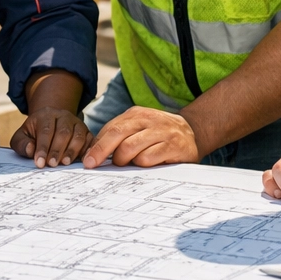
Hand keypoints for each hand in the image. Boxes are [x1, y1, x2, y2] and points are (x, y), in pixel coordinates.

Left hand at [11, 107, 91, 166]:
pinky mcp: (86, 132)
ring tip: (65, 163)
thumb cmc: (34, 134)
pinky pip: (90, 140)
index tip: (39, 162)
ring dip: (72, 151)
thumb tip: (30, 149)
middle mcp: (63, 116)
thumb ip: (22, 143)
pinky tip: (82, 161)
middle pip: (63, 132)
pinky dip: (87, 151)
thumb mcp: (22, 136)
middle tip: (52, 164)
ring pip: (78, 135)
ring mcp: (77, 123)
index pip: (45, 131)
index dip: (42, 148)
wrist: (50, 124)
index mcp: (46, 115)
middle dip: (57, 150)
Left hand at [83, 107, 200, 167]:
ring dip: (124, 160)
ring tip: (129, 163)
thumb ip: (119, 136)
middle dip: (102, 151)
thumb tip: (94, 154)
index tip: (87, 160)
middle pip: (118, 134)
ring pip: (131, 148)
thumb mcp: (139, 128)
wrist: (193, 132)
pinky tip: (147, 165)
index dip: (96, 145)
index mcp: (136, 114)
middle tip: (93, 165)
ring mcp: (162, 131)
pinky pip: (148, 158)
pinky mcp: (174, 146)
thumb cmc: (158, 134)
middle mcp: (148, 119)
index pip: (110, 128)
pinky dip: (142, 164)